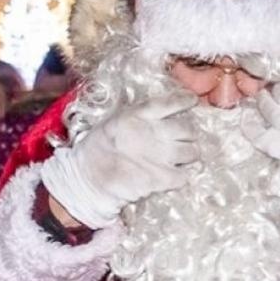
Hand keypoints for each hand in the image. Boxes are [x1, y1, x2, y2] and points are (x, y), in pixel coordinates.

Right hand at [39, 94, 199, 227]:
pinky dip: (183, 176)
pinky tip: (177, 176)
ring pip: (191, 152)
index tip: (192, 101)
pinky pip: (185, 175)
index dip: (184, 101)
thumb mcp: (114, 121)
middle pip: (187, 129)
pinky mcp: (161, 178)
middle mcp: (153, 132)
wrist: (87, 179)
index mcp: (137, 115)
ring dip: (190, 154)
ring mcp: (159, 156)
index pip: (170, 103)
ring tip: (183, 158)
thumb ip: (137, 117)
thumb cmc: (96, 150)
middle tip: (184, 139)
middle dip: (189, 134)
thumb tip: (160, 116)